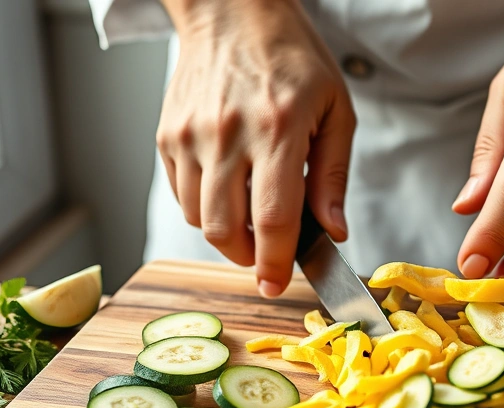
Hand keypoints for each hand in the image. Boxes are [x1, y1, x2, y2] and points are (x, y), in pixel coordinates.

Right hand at [158, 0, 354, 296]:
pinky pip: (182, 195)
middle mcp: (229, 133)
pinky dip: (204, 208)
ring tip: (250, 213)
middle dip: (248, 258)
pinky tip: (228, 188)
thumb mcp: (336, 111)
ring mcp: (191, 135)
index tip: (276, 285)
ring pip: (199, 219)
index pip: (273, 217)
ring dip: (226, 234)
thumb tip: (333, 231)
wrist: (234, 13)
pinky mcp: (167, 135)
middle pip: (226, 229)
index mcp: (279, 127)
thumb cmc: (293, 59)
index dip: (275, 263)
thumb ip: (333, 176)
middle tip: (266, 254)